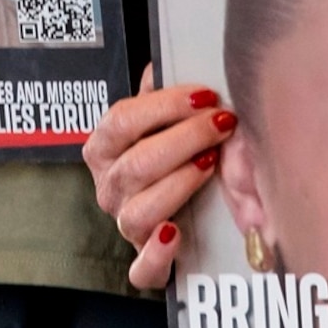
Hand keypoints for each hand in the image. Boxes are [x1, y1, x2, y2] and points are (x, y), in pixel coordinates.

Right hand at [85, 65, 239, 290]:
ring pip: (138, 211)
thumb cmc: (169, 151)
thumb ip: (161, 92)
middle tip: (221, 124)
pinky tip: (176, 233)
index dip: (164, 106)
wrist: (179, 206)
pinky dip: (157, 254)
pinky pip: (142, 268)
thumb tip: (169, 60)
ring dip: (178, 184)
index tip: (204, 96)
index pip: (122, 121)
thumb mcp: (162, 117)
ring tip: (210, 164)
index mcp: (105, 148)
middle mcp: (110, 187)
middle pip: (135, 164)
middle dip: (184, 140)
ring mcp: (125, 223)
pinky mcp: (145, 260)